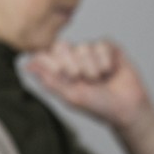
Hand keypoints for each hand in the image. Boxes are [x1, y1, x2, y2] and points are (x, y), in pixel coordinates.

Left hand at [26, 39, 153, 138]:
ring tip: (100, 80)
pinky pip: (101, 44)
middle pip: (61, 45)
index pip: (45, 52)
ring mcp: (90, 50)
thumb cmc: (97, 105)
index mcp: (59, 67)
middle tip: (82, 80)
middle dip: (72, 65)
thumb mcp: (70, 96)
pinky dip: (105, 61)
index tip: (62, 75)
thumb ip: (49, 80)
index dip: (52, 62)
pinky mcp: (109, 47)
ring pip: (83, 46)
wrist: (126, 109)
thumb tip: (27, 66)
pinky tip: (111, 71)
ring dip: (92, 68)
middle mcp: (73, 56)